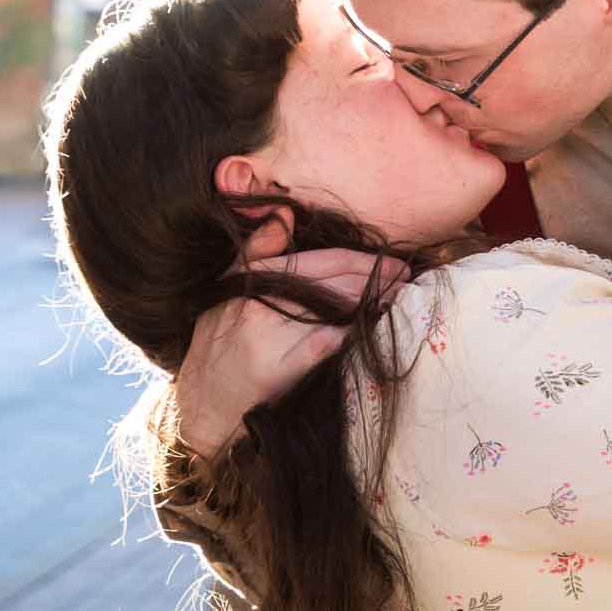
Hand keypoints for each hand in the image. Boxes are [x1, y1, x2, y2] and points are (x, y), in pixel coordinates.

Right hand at [173, 248, 408, 452]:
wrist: (203, 397)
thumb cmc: (219, 338)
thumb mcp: (229, 286)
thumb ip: (257, 248)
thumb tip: (284, 213)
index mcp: (257, 278)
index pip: (325, 262)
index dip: (365, 261)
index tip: (396, 261)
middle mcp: (266, 302)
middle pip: (339, 285)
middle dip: (380, 280)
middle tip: (408, 280)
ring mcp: (275, 336)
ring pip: (340, 310)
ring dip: (377, 304)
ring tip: (402, 299)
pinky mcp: (284, 368)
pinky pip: (332, 343)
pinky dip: (357, 333)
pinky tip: (377, 328)